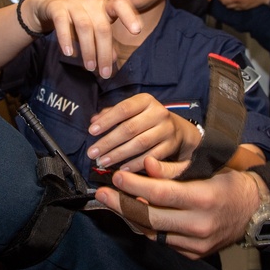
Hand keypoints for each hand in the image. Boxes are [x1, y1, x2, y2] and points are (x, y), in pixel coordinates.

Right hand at [27, 0, 141, 78]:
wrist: (50, 6)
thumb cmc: (78, 19)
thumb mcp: (94, 28)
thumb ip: (105, 42)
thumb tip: (114, 60)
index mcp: (104, 5)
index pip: (120, 5)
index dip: (129, 16)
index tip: (137, 31)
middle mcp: (91, 2)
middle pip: (102, 27)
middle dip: (104, 52)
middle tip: (105, 74)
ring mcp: (74, 4)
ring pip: (84, 27)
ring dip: (88, 50)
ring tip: (90, 68)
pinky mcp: (57, 8)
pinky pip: (62, 24)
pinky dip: (66, 40)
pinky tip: (70, 54)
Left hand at [86, 94, 201, 171]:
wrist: (178, 130)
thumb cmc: (148, 119)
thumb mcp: (133, 110)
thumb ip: (113, 113)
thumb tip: (94, 120)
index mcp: (146, 100)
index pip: (124, 109)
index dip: (107, 120)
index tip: (91, 131)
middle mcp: (158, 113)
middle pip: (130, 128)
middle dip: (108, 142)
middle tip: (92, 153)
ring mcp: (166, 130)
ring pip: (140, 143)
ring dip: (119, 154)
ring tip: (103, 161)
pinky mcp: (171, 146)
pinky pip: (151, 156)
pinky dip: (135, 164)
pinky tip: (122, 169)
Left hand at [94, 158, 261, 258]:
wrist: (254, 210)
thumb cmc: (227, 182)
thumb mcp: (206, 169)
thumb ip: (175, 170)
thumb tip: (147, 165)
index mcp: (204, 199)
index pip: (161, 194)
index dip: (136, 186)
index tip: (116, 178)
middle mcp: (199, 225)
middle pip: (151, 217)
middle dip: (122, 204)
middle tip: (101, 193)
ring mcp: (197, 244)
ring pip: (153, 232)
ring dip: (130, 217)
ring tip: (112, 202)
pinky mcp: (194, 254)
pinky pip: (163, 241)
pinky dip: (147, 227)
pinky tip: (134, 216)